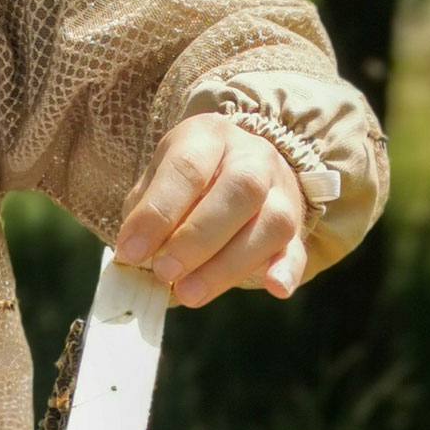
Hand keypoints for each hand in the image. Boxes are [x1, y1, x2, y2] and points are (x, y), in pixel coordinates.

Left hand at [116, 113, 306, 306]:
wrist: (239, 168)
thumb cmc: (185, 182)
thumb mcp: (157, 181)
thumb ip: (145, 212)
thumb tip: (133, 256)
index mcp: (209, 137)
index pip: (188, 168)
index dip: (158, 213)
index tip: (131, 252)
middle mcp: (253, 157)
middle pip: (241, 190)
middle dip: (197, 238)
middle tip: (165, 272)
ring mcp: (281, 191)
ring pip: (272, 223)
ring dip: (228, 265)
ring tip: (189, 293)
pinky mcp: (295, 227)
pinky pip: (298, 247)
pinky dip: (288, 270)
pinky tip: (275, 288)